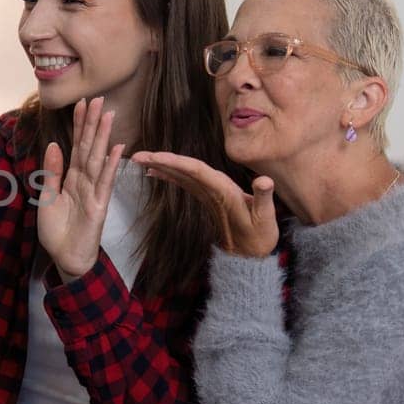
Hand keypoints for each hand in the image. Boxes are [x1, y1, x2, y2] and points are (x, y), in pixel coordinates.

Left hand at [37, 96, 125, 279]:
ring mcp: (94, 192)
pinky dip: (110, 165)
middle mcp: (84, 181)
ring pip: (98, 159)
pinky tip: (117, 148)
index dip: (79, 126)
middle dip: (93, 124)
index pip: (76, 146)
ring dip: (103, 137)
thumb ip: (51, 172)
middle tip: (99, 99)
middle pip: (89, 147)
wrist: (66, 258)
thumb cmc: (57, 230)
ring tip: (108, 115)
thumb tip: (54, 144)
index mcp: (71, 178)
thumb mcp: (47, 198)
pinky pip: (105, 182)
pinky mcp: (99, 205)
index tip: (81, 104)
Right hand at [131, 151, 278, 257]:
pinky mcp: (204, 198)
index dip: (175, 162)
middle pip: (185, 166)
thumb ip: (264, 198)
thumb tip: (265, 180)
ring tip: (140, 160)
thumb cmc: (261, 234)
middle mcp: (215, 185)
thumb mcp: (266, 217)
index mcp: (224, 187)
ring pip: (182, 173)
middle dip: (162, 159)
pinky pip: (183, 182)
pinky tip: (154, 173)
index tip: (156, 157)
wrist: (257, 247)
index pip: (197, 169)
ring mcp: (208, 191)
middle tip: (137, 156)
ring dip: (162, 165)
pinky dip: (168, 176)